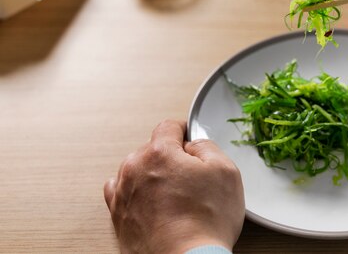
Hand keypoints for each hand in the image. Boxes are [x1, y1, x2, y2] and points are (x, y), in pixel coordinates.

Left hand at [104, 119, 244, 253]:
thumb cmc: (205, 223)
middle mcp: (135, 170)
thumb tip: (195, 143)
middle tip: (191, 176)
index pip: (168, 126)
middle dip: (171, 157)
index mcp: (159, 153)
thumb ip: (207, 146)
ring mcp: (122, 194)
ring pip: (137, 171)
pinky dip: (138, 194)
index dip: (184, 130)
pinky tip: (155, 203)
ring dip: (153, 176)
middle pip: (152, 149)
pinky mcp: (118, 217)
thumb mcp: (226, 170)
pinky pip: (123, 193)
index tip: (189, 138)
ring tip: (175, 195)